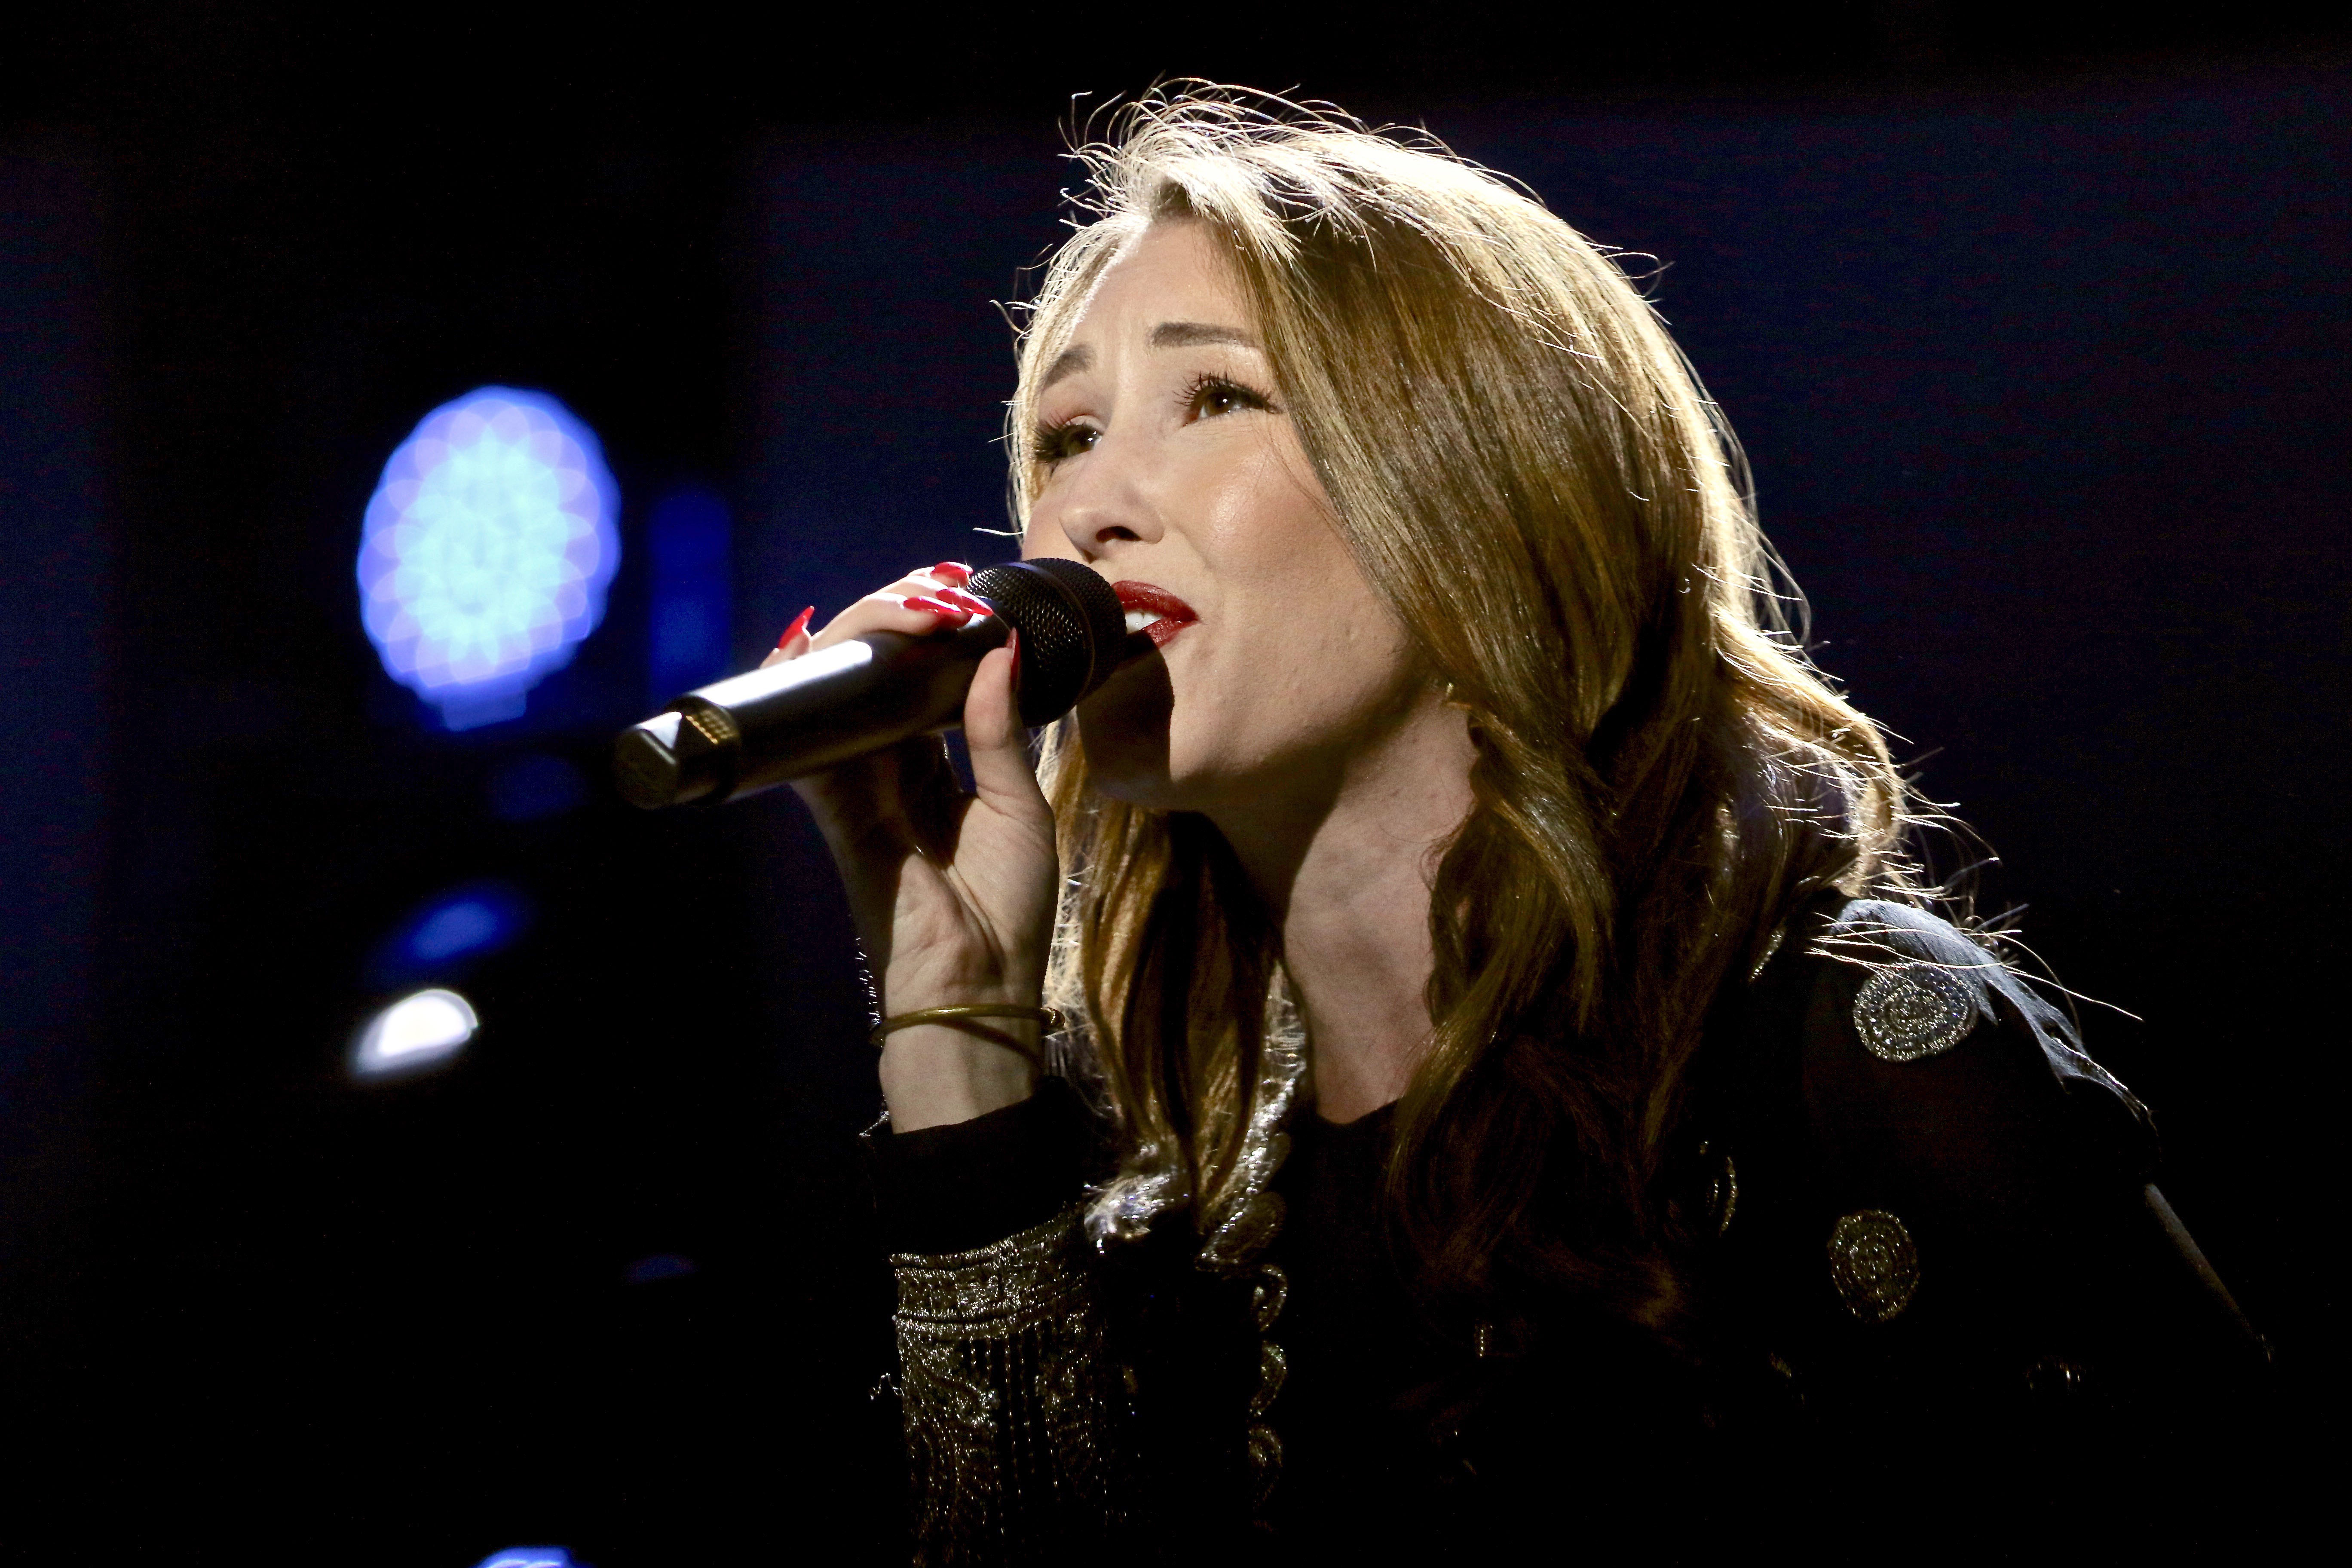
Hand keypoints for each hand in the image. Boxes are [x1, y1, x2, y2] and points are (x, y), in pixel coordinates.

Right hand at [773, 563, 1058, 1130]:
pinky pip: (808, 746)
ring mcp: (860, 793)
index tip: (959, 601)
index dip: (933, 643)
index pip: (925, 690)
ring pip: (846, 701)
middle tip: (929, 589)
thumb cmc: (1009, 911)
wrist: (977, 988)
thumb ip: (999, 731)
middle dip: (897, 629)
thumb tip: (1000, 649)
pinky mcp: (835, 814)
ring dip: (860, 645)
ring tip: (893, 601)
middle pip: (881, 685)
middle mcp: (896, 776)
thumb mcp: (1018, 807)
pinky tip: (810, 648)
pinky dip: (802, 696)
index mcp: (945, 776)